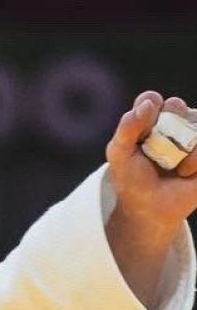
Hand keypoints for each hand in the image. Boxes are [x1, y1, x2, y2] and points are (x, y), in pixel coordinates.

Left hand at [106, 91, 196, 244]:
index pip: (149, 99)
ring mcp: (192, 134)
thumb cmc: (132, 182)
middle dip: (163, 130)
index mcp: (148, 120)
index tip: (141, 133)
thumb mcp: (120, 157)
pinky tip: (184, 173)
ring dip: (178, 150)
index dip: (147, 110)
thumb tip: (148, 104)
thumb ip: (126, 129)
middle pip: (174, 106)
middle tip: (154, 153)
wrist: (151, 210)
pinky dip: (192, 161)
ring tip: (170, 167)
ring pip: (193, 123)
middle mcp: (172, 122)